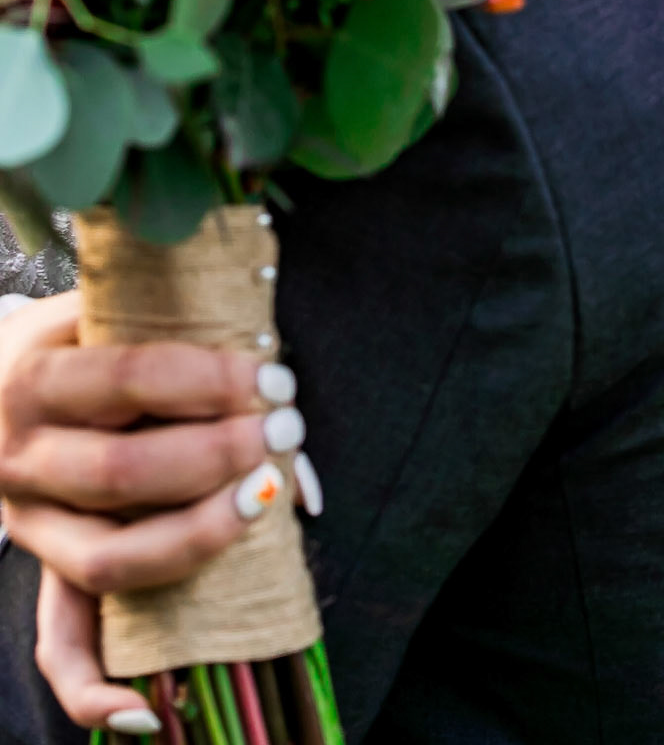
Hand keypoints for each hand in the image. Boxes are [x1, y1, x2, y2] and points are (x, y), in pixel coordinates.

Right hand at [0, 290, 309, 728]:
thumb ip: (184, 341)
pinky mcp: (43, 570)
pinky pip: (60, 646)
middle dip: (216, 455)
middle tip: (278, 428)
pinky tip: (147, 713)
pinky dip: (96, 692)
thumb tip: (278, 390)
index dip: (208, 379)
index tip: (266, 376)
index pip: (130, 379)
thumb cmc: (79, 340)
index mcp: (37, 378)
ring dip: (198, 537)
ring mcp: (30, 524)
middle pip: (123, 473)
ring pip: (110, 559)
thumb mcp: (110, 316)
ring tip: (262, 497)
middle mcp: (23, 458)